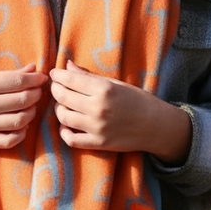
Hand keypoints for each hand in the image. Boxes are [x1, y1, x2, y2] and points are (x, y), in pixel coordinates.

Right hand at [0, 65, 47, 149]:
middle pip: (23, 100)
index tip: (42, 78)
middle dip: (36, 94)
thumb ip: (7, 75)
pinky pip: (9, 140)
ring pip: (20, 120)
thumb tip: (34, 69)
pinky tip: (22, 126)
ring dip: (32, 113)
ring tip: (30, 107)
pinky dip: (21, 133)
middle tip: (38, 92)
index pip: (19, 81)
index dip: (35, 79)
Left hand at [48, 60, 191, 164]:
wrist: (156, 125)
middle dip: (55, 90)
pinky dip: (64, 132)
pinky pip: (71, 139)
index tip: (54, 73)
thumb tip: (68, 65)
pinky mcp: (99, 144)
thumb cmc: (137, 100)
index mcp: (104, 89)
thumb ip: (89, 76)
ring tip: (62, 105)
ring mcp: (97, 127)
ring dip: (58, 109)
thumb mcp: (116, 83)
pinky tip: (67, 125)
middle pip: (62, 97)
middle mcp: (98, 108)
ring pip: (63, 117)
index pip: (70, 79)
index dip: (58, 75)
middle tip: (56, 87)